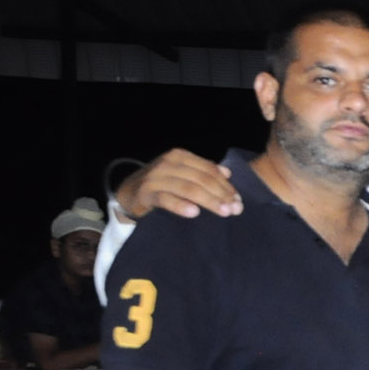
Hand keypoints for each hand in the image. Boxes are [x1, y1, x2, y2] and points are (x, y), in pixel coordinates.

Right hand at [117, 148, 240, 220]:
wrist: (129, 192)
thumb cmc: (162, 183)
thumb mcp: (182, 173)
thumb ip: (203, 171)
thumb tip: (227, 173)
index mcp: (180, 156)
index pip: (209, 170)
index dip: (226, 186)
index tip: (239, 201)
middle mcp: (168, 164)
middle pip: (202, 179)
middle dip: (221, 195)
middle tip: (236, 210)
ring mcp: (156, 177)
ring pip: (188, 188)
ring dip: (209, 201)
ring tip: (224, 212)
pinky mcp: (146, 193)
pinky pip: (166, 199)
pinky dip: (181, 206)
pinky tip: (195, 213)